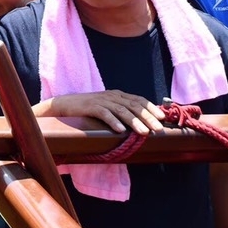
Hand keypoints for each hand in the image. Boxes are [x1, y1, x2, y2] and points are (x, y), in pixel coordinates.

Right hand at [43, 91, 164, 134]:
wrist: (64, 105)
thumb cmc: (88, 109)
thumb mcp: (108, 108)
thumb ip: (121, 112)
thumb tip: (142, 123)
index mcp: (118, 95)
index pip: (138, 100)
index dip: (151, 108)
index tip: (162, 118)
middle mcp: (112, 96)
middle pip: (133, 106)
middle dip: (148, 117)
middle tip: (158, 129)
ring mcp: (101, 100)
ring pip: (122, 110)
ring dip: (135, 122)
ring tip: (144, 132)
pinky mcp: (90, 107)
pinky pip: (104, 114)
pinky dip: (113, 121)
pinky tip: (120, 130)